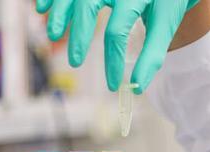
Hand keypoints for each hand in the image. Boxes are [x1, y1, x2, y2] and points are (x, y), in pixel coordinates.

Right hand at [36, 0, 199, 93]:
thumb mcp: (167, 22)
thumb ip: (153, 53)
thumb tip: (139, 86)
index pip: (117, 31)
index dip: (112, 60)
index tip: (112, 84)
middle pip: (88, 6)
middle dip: (78, 36)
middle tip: (75, 62)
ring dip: (59, 13)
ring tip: (52, 35)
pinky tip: (42, 9)